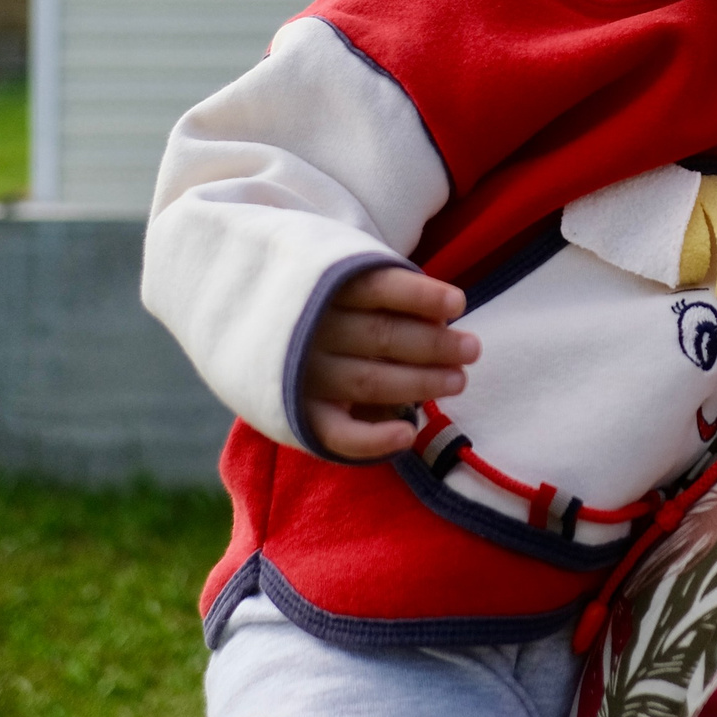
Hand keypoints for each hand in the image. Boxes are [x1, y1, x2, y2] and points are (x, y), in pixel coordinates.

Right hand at [300, 267, 478, 457]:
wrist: (244, 324)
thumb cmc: (317, 300)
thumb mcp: (340, 277)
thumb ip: (385, 292)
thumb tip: (441, 317)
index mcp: (324, 287)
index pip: (378, 288)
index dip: (420, 296)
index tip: (458, 304)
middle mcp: (311, 330)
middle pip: (382, 336)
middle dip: (434, 344)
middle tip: (472, 349)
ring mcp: (302, 375)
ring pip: (370, 382)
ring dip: (419, 383)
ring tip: (458, 381)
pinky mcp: (297, 415)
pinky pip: (337, 433)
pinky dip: (373, 439)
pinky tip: (408, 434)